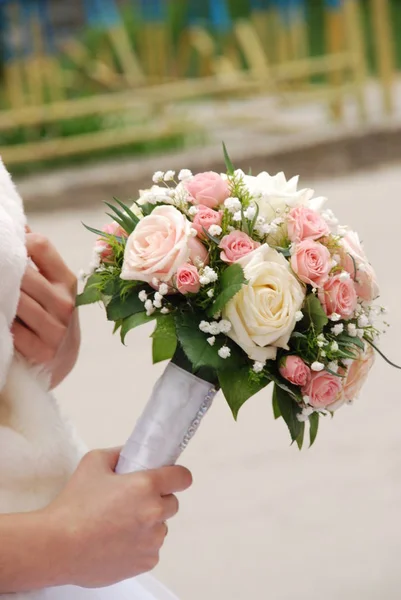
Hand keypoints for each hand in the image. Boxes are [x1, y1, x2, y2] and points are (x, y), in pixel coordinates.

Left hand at [12, 231, 79, 387]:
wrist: (60, 357)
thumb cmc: (49, 313)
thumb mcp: (51, 283)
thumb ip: (35, 255)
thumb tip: (17, 224)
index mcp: (67, 280)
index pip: (40, 245)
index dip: (17, 241)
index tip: (5, 246)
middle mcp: (64, 303)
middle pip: (24, 274)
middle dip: (3, 270)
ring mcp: (55, 329)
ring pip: (16, 301)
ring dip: (1, 296)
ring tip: (0, 293)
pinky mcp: (43, 350)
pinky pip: (13, 330)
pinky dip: (3, 322)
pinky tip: (2, 317)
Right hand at [45, 449, 191, 587]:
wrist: (58, 546)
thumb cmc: (74, 504)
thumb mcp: (93, 462)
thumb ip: (119, 454)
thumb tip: (132, 454)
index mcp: (146, 485)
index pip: (182, 477)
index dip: (176, 476)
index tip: (169, 478)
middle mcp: (155, 512)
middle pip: (172, 503)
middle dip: (157, 500)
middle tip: (132, 502)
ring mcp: (152, 540)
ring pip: (161, 527)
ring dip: (148, 524)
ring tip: (119, 525)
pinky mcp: (146, 562)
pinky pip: (151, 549)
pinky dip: (140, 545)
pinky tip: (117, 542)